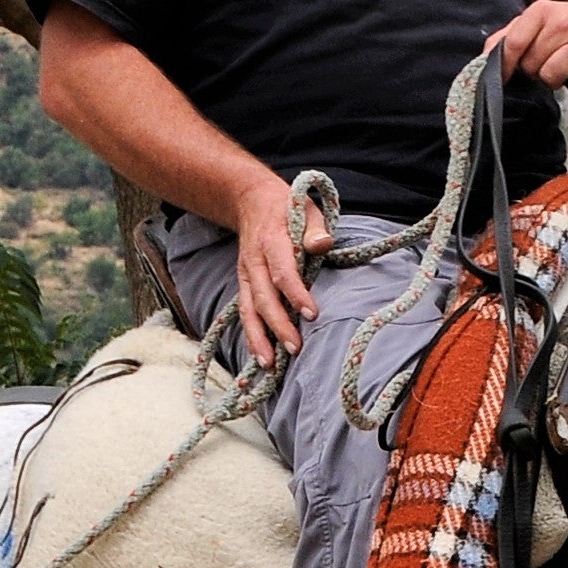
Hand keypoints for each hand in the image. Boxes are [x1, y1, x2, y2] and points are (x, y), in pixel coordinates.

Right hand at [228, 172, 329, 365]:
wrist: (252, 201)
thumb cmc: (287, 208)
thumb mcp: (306, 209)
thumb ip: (315, 229)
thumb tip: (323, 244)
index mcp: (271, 241)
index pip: (282, 271)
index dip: (295, 293)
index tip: (311, 314)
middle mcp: (254, 261)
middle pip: (264, 297)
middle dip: (278, 325)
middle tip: (295, 348)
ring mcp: (246, 275)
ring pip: (249, 310)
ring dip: (258, 339)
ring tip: (270, 365)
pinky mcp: (244, 285)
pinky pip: (245, 313)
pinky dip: (251, 336)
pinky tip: (260, 357)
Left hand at [491, 0, 567, 89]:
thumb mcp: (539, 21)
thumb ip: (510, 35)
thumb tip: (484, 56)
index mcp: (543, 10)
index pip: (514, 43)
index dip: (505, 64)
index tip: (503, 75)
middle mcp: (564, 23)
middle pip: (531, 65)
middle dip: (536, 69)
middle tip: (550, 59)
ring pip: (550, 77)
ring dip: (555, 78)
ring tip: (565, 65)